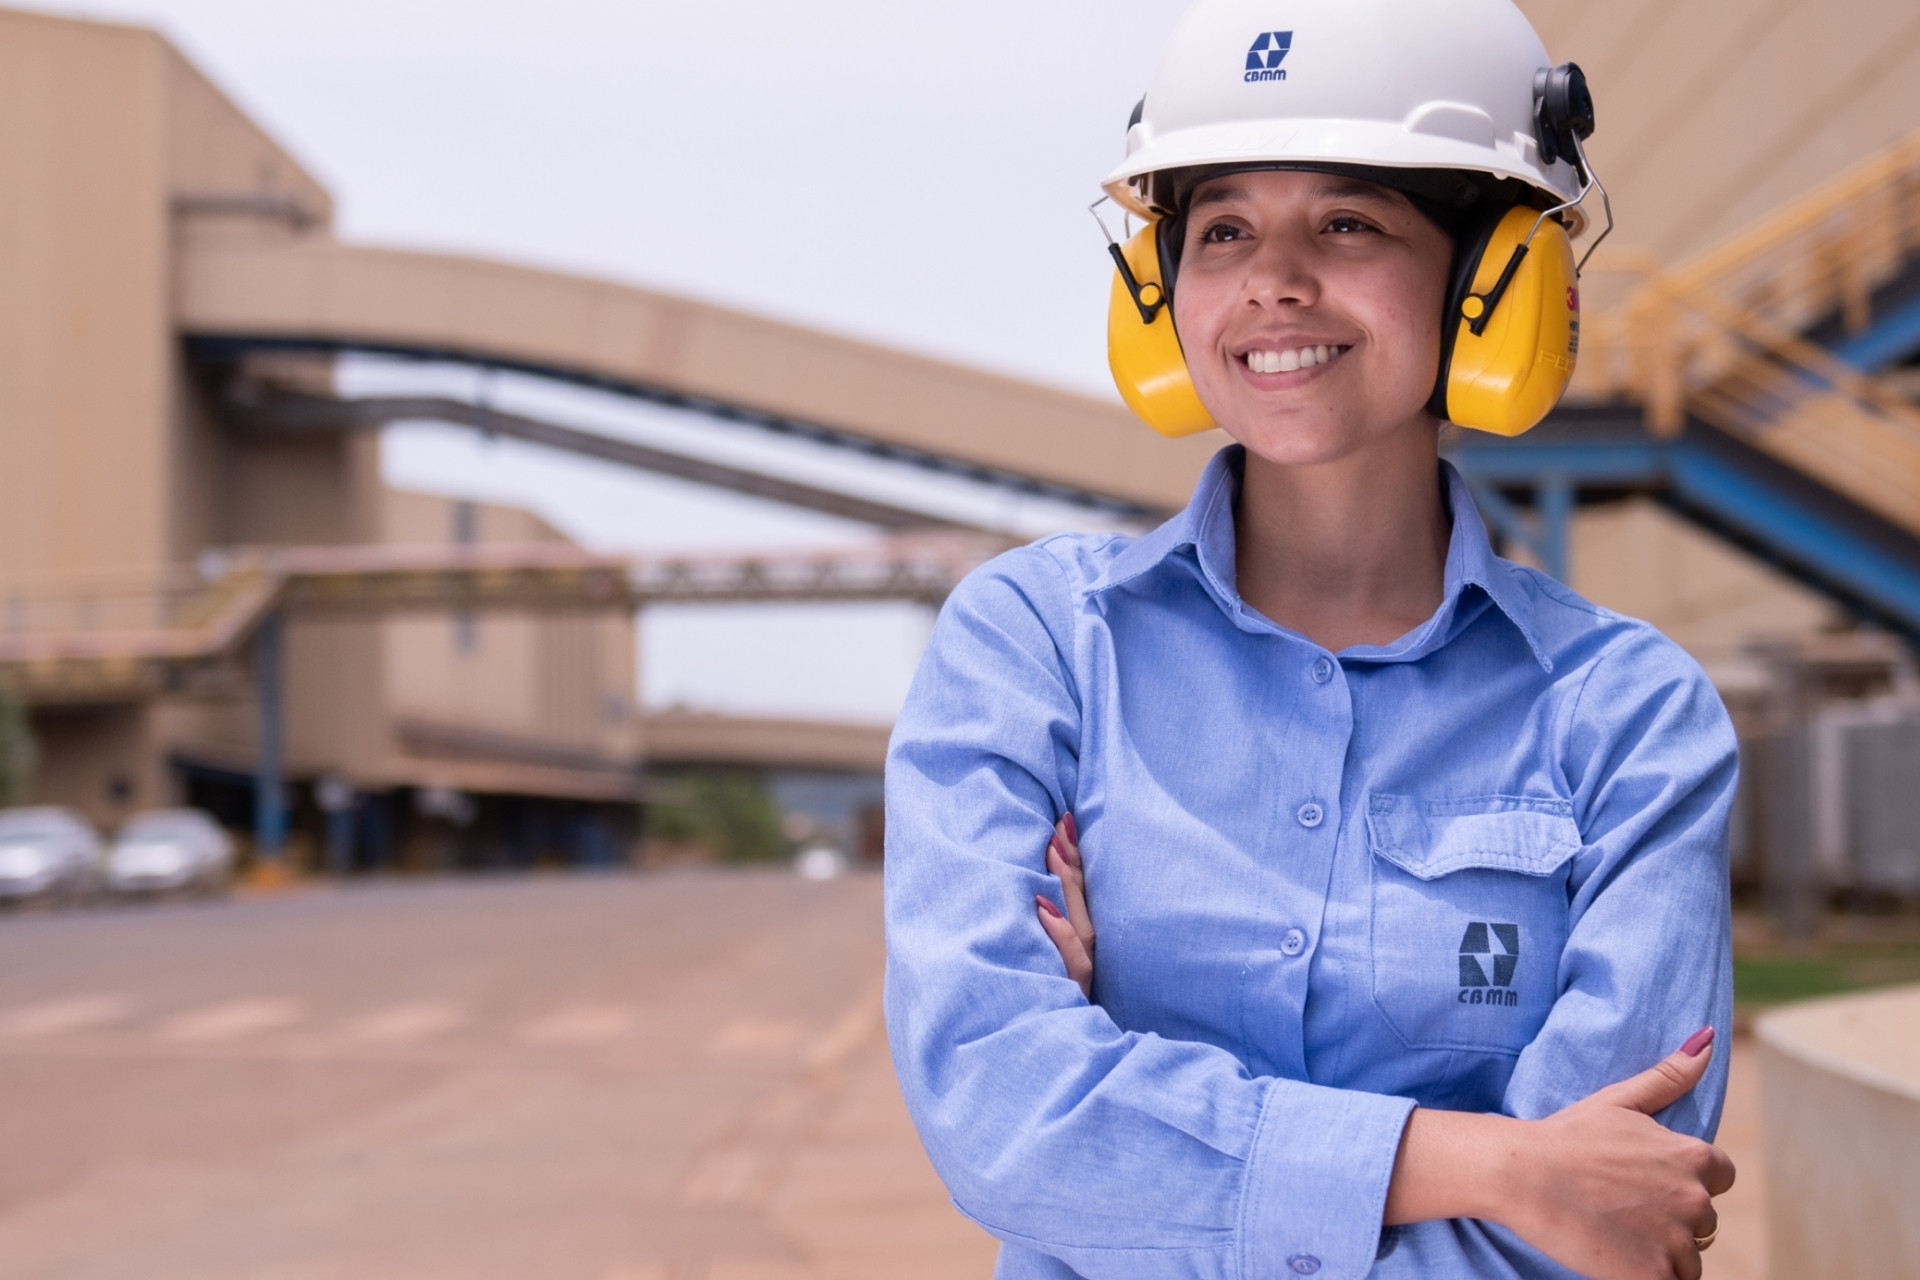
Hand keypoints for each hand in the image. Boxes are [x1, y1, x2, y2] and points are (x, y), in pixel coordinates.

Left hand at [1034, 813, 1094, 997]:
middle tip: (1059, 821)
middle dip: (1072, 860)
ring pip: (1079, 923)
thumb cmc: (1045, 1015)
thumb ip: (1048, 939)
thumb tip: (1028, 897)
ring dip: (1066, 885)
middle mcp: (1087, 957)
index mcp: (1083, 947)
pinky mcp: (1074, 994)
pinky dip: (1058, 934)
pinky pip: (1071, 960)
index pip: (1081, 894)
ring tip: (1052, 849)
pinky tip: (1043, 908)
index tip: (1062, 820)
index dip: (1074, 858)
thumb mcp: (1049, 974)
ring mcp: (1080, 976)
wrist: (1056, 1063)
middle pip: (1083, 900)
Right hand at [1388, 1029, 1735, 1279]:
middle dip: (1670, 1220)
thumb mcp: (1620, 1100)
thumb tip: (1709, 1037)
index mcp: (1694, 1157)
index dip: (1684, 1181)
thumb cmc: (1567, 1135)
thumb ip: (1670, 1075)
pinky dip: (1646, 1275)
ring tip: (1614, 1232)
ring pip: (1688, 1260)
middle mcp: (1695, 1200)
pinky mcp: (1652, 1276)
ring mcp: (1676, 1241)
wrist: (1522, 1175)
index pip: (1720, 1179)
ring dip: (1660, 1253)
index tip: (1644, 1181)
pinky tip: (1615, 1255)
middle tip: (1619, 1207)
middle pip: (1703, 1223)